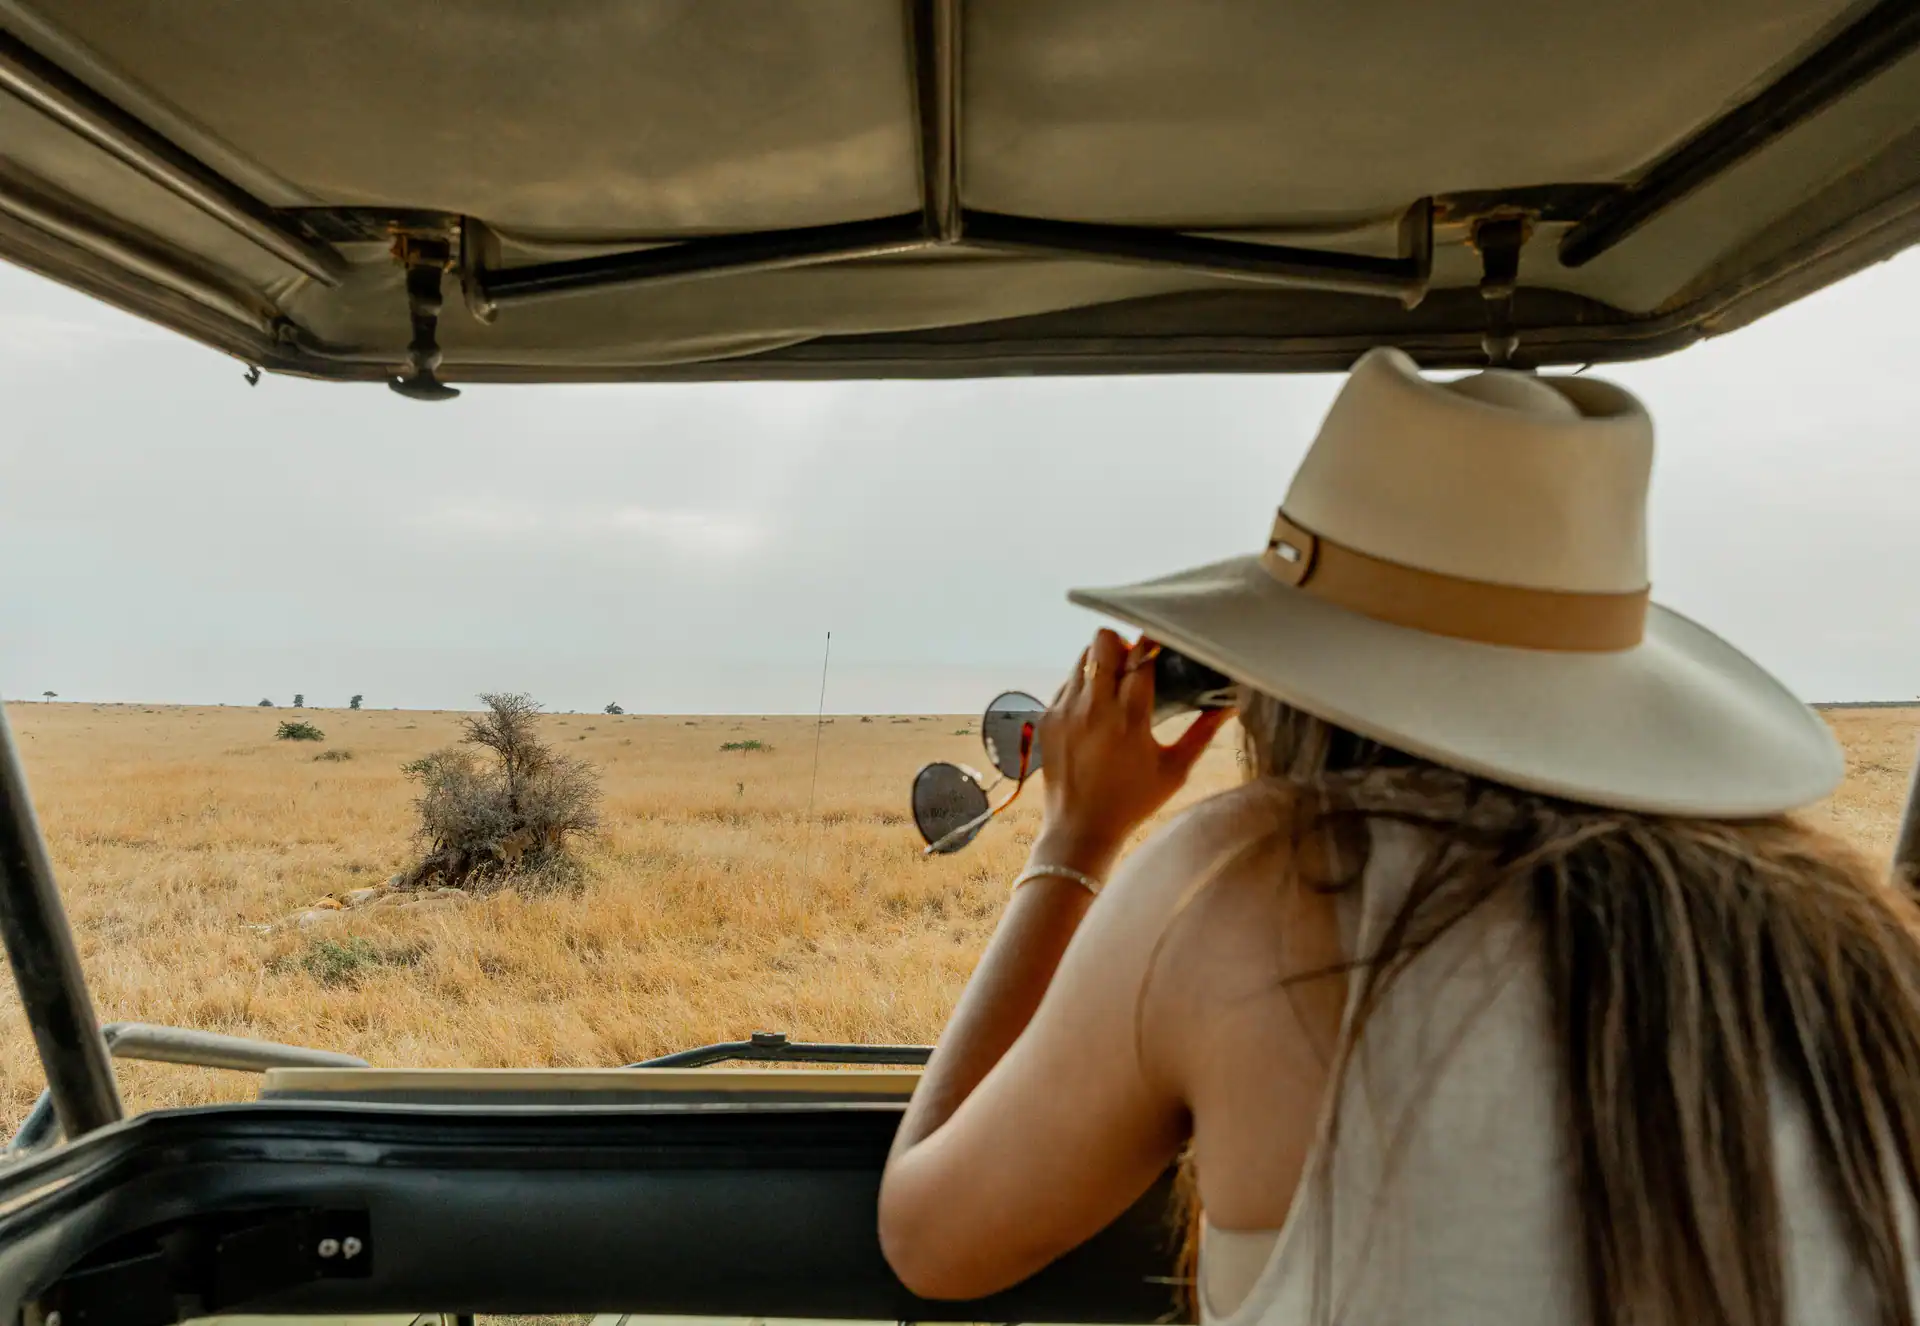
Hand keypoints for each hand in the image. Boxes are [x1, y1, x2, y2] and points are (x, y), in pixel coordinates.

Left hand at [1030, 629, 1233, 877]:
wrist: (1080, 829)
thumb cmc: (1133, 801)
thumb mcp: (1174, 770)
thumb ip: (1202, 734)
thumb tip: (1228, 706)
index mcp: (1128, 719)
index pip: (1140, 659)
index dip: (1152, 650)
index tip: (1162, 650)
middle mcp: (1093, 708)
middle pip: (1103, 641)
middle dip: (1122, 646)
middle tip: (1134, 665)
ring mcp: (1065, 710)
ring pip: (1082, 658)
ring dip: (1101, 663)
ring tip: (1114, 686)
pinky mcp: (1047, 718)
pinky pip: (1066, 683)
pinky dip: (1083, 686)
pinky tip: (1095, 710)